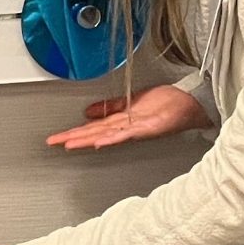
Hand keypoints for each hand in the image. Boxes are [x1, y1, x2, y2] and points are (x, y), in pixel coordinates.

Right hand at [45, 82, 210, 151]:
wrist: (189, 102)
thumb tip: (90, 111)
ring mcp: (135, 129)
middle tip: (55, 142)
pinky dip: (112, 139)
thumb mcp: (132, 100)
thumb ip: (111, 106)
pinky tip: (100, 142)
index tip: (58, 136)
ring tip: (70, 144)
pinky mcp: (146, 128)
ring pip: (105, 136)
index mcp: (121, 120)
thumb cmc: (167, 102)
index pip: (92, 127)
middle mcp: (125, 127)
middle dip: (73, 138)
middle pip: (94, 133)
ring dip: (86, 141)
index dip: (73, 132)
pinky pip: (125, 134)